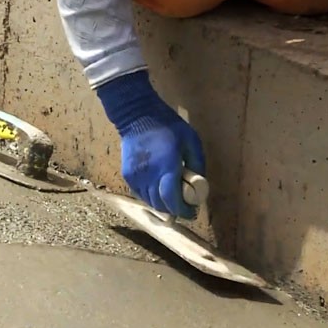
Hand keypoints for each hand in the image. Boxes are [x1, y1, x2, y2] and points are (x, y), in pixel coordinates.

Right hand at [96, 71, 205, 218]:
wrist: (137, 116)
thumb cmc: (167, 126)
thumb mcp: (191, 140)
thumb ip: (197, 164)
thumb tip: (199, 184)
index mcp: (166, 167)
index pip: (172, 200)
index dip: (183, 210)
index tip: (192, 211)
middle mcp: (149, 176)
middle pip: (161, 205)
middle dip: (174, 208)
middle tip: (184, 204)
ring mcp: (136, 177)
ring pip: (150, 201)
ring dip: (162, 203)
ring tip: (171, 197)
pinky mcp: (127, 175)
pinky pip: (141, 194)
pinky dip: (150, 196)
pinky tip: (158, 188)